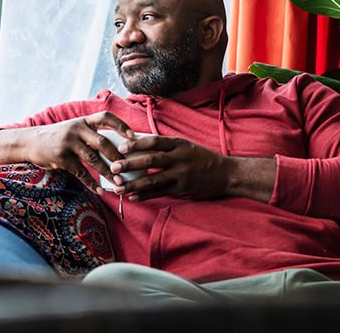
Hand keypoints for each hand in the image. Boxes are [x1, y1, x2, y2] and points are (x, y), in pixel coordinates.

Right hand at [0, 112, 134, 195]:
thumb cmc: (58, 137)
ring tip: (119, 183)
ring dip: (108, 173)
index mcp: (83, 121)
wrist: (30, 142)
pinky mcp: (61, 158)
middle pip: (102, 141)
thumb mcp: (74, 129)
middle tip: (130, 167)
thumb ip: (91, 135)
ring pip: (93, 159)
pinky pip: (80, 172)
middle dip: (118, 156)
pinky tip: (100, 191)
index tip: (133, 136)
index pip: (105, 117)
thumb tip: (118, 148)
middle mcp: (77, 129)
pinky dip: (91, 183)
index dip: (120, 125)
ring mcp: (68, 143)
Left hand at [109, 136, 231, 201]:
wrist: (225, 174)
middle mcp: (180, 158)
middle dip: (129, 164)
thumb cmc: (201, 159)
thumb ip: (167, 147)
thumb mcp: (186, 147)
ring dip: (134, 184)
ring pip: (153, 180)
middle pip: (150, 160)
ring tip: (118, 188)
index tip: (121, 147)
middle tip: (113, 167)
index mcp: (179, 144)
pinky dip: (145, 195)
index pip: (154, 142)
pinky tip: (133, 197)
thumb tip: (140, 146)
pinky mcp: (183, 189)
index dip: (136, 144)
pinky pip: (160, 192)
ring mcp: (181, 175)